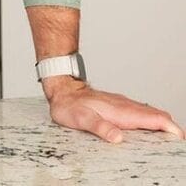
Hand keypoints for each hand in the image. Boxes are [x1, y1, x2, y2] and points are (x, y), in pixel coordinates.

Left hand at [45, 76, 184, 142]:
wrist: (62, 91)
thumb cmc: (70, 105)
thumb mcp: (81, 118)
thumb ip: (100, 127)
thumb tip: (118, 138)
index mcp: (122, 111)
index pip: (155, 117)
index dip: (171, 128)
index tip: (180, 140)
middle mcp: (126, 107)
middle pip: (158, 116)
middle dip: (172, 130)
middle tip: (178, 147)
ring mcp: (124, 106)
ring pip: (151, 115)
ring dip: (164, 127)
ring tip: (170, 144)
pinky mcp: (119, 107)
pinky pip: (142, 114)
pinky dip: (153, 124)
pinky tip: (151, 134)